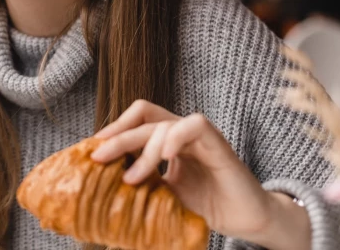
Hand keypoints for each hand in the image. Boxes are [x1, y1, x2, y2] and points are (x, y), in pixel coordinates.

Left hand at [90, 100, 305, 246]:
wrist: (246, 220)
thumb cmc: (205, 206)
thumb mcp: (163, 195)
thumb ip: (141, 186)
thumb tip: (103, 196)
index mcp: (167, 140)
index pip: (137, 119)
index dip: (115, 127)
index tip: (92, 148)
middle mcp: (181, 133)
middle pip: (144, 120)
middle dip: (118, 137)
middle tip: (98, 156)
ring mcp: (199, 136)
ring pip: (165, 124)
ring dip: (144, 149)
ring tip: (131, 177)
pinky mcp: (219, 145)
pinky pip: (196, 126)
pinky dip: (176, 137)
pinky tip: (166, 157)